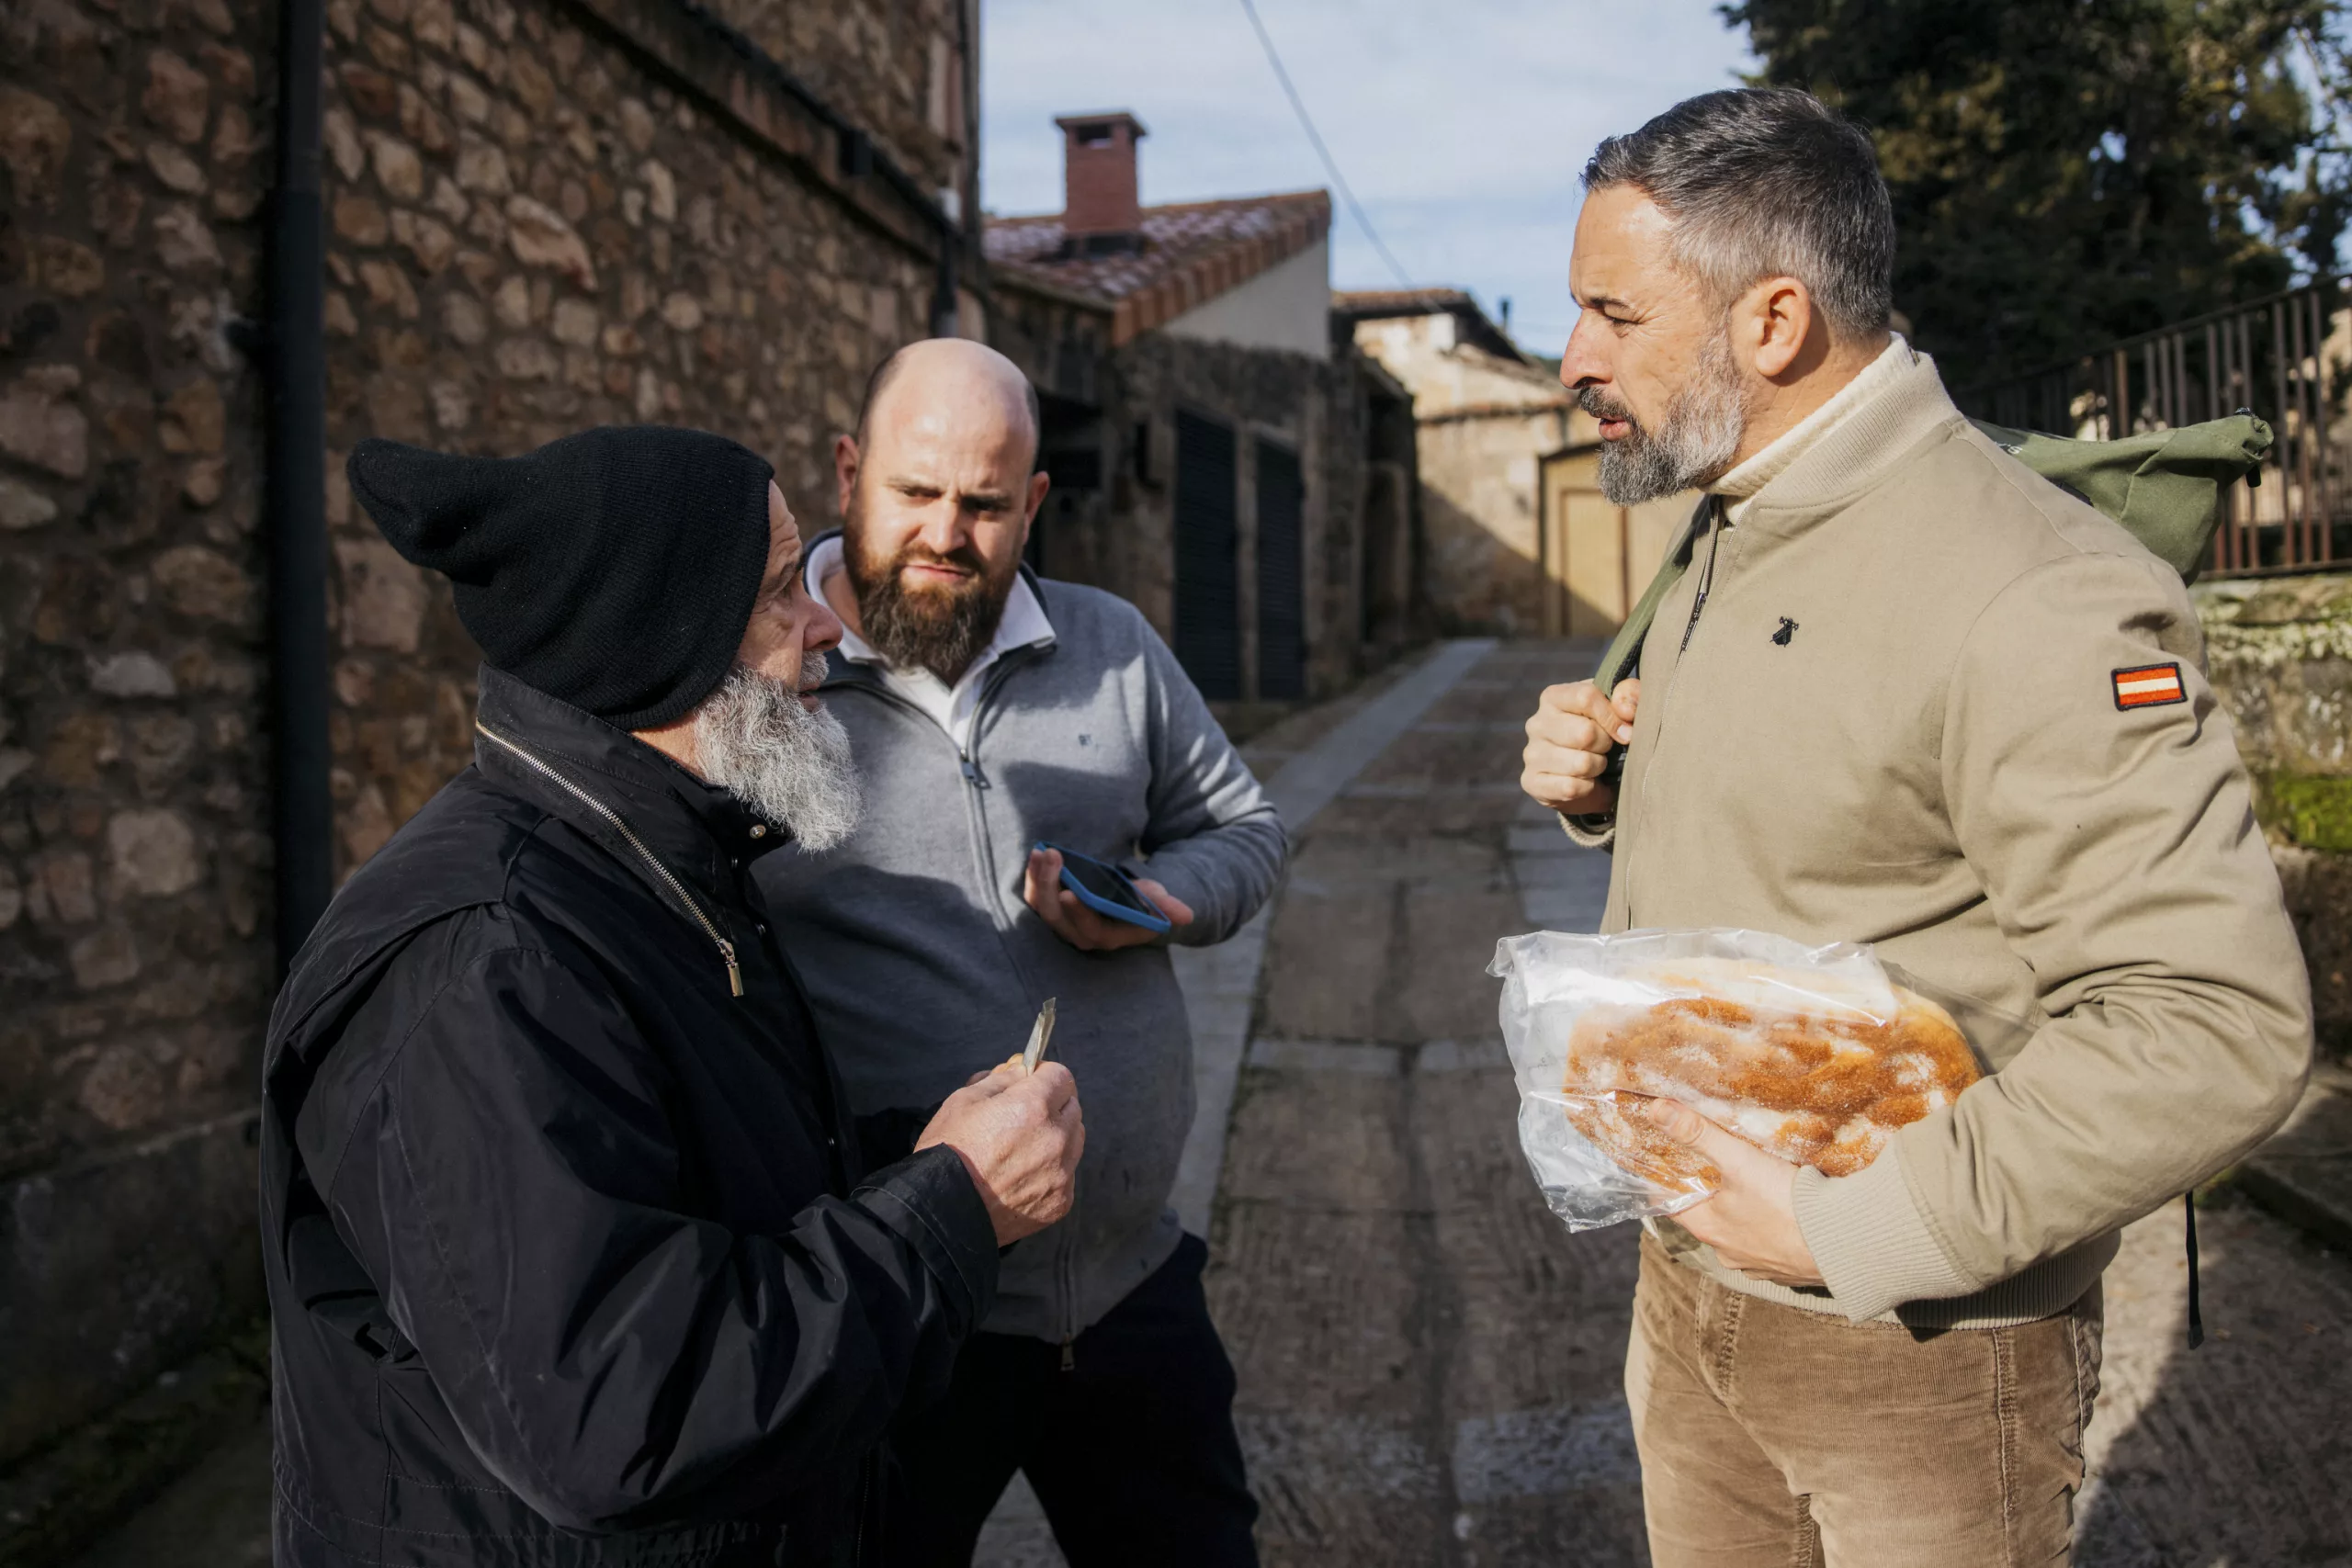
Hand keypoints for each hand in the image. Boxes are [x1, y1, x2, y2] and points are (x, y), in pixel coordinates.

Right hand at [916, 1062, 1084, 1245]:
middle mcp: (1056, 1138)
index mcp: (1033, 1107)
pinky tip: (1021, 1177)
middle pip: (1072, 1107)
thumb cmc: (948, 1152)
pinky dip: (1051, 1170)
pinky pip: (1066, 1174)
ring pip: (1074, 1140)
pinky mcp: (1060, 1201)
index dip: (1044, 1076)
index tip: (1031, 1083)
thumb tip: (1023, 1070)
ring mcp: (1062, 1173)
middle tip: (1023, 1117)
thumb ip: (1001, 1079)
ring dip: (1057, 1136)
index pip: (1062, 1076)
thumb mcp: (964, 1100)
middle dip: (1052, 1105)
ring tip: (1022, 1149)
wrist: (943, 1213)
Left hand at [1023, 847, 1194, 951]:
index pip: (1089, 930)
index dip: (1078, 914)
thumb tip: (1186, 915)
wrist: (1121, 902)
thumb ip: (1165, 905)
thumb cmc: (1139, 902)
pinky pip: (1035, 895)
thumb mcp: (1154, 900)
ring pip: (1040, 905)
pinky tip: (1037, 853)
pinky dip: (1034, 875)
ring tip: (1043, 851)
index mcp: (1107, 936)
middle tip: (1052, 856)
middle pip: (1055, 917)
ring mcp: (1061, 921)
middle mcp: (1079, 933)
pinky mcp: (1048, 907)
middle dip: (1049, 886)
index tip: (1068, 893)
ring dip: (1038, 878)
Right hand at [1521, 677, 1639, 816]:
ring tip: (1594, 764)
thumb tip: (1626, 711)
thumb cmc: (1604, 732)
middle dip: (1605, 744)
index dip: (1612, 717)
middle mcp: (1536, 723)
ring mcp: (1531, 754)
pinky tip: (1585, 782)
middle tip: (1605, 748)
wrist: (1588, 773)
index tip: (1626, 731)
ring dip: (1597, 767)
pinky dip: (1587, 788)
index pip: (1586, 698)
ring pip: (1581, 764)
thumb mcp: (1620, 707)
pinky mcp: (1532, 782)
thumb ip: (1630, 695)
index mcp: (1554, 697)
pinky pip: (1570, 788)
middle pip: (1585, 733)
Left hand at [1639, 1098, 1822, 1287]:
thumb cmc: (1787, 1204)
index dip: (1669, 1180)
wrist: (1846, 1244)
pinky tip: (1786, 1213)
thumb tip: (1656, 1110)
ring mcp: (1759, 1265)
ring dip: (1744, 1213)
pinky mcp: (1789, 1270)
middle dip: (1711, 1193)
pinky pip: (1772, 1246)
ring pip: (1741, 1233)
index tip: (1668, 1161)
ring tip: (1755, 1187)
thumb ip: (1699, 1134)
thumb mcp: (1739, 1161)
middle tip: (1715, 1167)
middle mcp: (1728, 1253)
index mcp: (1708, 1230)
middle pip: (1708, 1217)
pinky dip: (1773, 1229)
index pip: (1673, 1202)